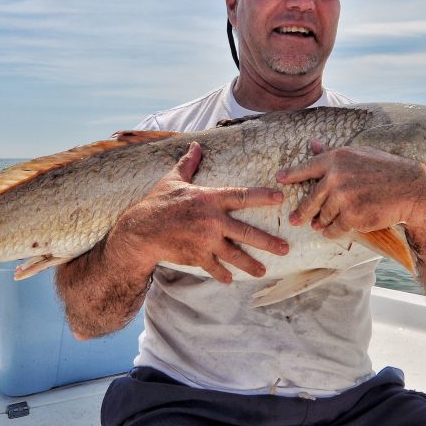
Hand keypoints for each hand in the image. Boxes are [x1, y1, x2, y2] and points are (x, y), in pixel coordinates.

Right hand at [116, 142, 289, 282]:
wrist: (141, 231)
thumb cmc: (157, 203)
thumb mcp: (173, 180)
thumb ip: (188, 164)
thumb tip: (195, 145)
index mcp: (210, 199)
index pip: (242, 196)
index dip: (262, 197)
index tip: (280, 198)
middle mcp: (212, 221)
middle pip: (247, 232)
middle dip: (268, 242)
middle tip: (285, 248)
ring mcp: (206, 241)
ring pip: (235, 255)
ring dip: (251, 265)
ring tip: (263, 271)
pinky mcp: (198, 257)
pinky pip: (215, 267)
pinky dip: (223, 274)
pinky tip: (231, 279)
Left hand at [276, 139, 425, 238]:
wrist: (410, 188)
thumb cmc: (384, 168)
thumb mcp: (357, 154)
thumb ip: (331, 152)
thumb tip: (311, 143)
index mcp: (336, 159)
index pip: (306, 168)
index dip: (291, 174)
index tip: (279, 178)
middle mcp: (336, 177)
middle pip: (310, 199)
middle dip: (302, 212)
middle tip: (295, 219)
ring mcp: (343, 198)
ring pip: (323, 216)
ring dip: (322, 222)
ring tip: (321, 225)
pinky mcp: (352, 217)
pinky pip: (335, 228)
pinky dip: (333, 231)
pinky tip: (333, 231)